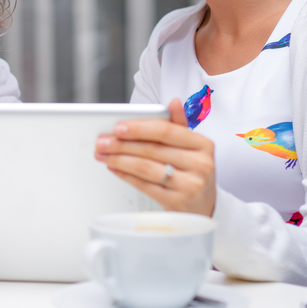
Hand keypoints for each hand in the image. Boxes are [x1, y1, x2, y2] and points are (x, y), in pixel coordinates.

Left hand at [94, 99, 216, 215]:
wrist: (204, 205)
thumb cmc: (192, 171)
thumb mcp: (191, 147)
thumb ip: (178, 125)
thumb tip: (174, 102)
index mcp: (203, 144)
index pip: (167, 131)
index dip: (140, 128)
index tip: (118, 127)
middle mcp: (200, 164)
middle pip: (152, 149)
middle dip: (122, 144)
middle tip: (102, 141)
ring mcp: (190, 185)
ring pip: (146, 167)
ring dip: (119, 160)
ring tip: (103, 154)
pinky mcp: (177, 202)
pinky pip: (145, 185)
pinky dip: (125, 175)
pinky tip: (114, 168)